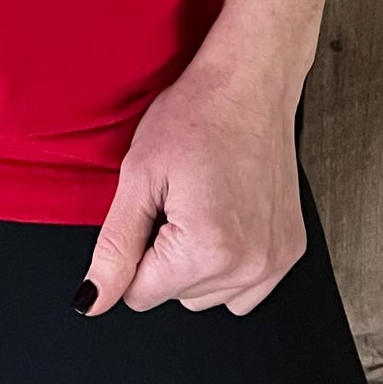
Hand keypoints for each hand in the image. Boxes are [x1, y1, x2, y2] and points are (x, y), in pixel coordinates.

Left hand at [77, 39, 306, 316]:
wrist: (249, 82)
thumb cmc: (195, 114)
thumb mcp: (138, 176)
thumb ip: (114, 248)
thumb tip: (91, 301)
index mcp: (205, 249)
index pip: (141, 294)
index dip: (133, 252)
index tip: (150, 208)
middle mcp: (248, 265)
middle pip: (176, 298)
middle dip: (165, 256)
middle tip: (176, 198)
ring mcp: (275, 261)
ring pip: (210, 297)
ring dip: (197, 264)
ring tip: (201, 204)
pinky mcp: (290, 251)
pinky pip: (246, 289)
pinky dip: (229, 265)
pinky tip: (225, 219)